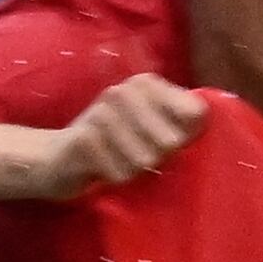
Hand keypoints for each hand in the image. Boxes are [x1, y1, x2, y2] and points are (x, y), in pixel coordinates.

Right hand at [47, 73, 208, 197]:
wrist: (58, 156)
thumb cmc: (116, 142)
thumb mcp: (152, 126)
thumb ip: (182, 122)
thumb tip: (204, 119)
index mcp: (147, 83)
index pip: (195, 112)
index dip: (190, 135)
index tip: (176, 143)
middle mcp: (126, 90)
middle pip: (171, 141)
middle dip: (160, 158)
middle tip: (142, 156)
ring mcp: (103, 112)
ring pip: (146, 159)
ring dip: (136, 171)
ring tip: (121, 162)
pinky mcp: (85, 138)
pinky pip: (121, 172)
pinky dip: (117, 178)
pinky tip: (104, 169)